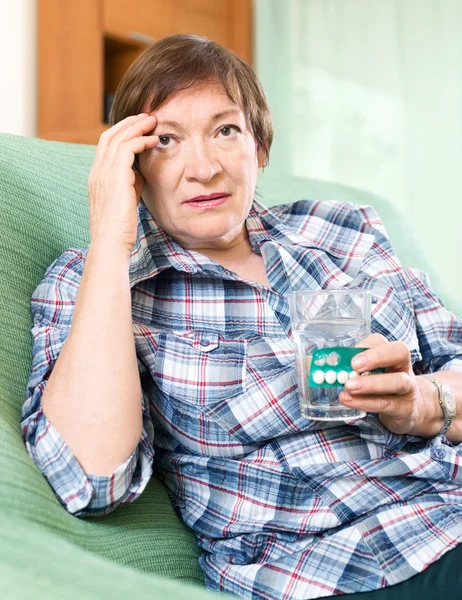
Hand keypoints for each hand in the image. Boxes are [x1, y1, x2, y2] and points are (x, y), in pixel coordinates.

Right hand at [87, 113, 159, 253]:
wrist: (111, 243)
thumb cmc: (121, 228)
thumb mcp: (127, 200)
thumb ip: (132, 183)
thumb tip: (142, 171)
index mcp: (97, 177)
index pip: (106, 145)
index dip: (122, 132)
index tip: (139, 127)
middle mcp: (97, 171)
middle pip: (110, 135)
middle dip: (129, 123)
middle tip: (147, 116)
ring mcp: (103, 173)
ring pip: (117, 137)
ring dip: (137, 126)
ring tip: (153, 121)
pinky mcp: (115, 177)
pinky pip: (126, 148)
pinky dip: (140, 140)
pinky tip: (154, 140)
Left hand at [339, 333, 424, 434]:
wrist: (411, 411)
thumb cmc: (383, 387)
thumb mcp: (371, 374)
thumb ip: (351, 369)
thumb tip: (320, 365)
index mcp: (391, 354)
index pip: (382, 341)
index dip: (366, 346)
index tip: (348, 356)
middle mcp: (403, 367)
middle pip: (399, 352)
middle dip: (376, 356)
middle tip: (354, 365)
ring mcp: (407, 388)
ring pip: (396, 381)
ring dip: (370, 383)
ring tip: (348, 386)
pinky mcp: (404, 409)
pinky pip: (387, 403)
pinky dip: (366, 402)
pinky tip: (349, 401)